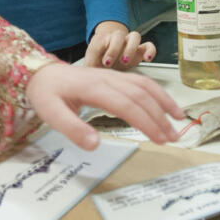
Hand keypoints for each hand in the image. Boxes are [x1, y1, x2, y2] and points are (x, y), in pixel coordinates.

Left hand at [25, 62, 182, 149]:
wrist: (42, 74)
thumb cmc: (47, 94)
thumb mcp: (51, 114)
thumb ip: (73, 129)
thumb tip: (95, 145)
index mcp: (93, 88)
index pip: (126, 104)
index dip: (145, 121)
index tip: (159, 139)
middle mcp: (108, 78)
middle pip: (140, 95)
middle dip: (159, 117)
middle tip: (173, 138)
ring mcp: (113, 76)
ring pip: (144, 86)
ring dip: (163, 102)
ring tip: (178, 121)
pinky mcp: (115, 77)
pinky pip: (141, 82)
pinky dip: (158, 93)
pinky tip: (166, 106)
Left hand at [83, 20, 154, 69]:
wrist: (107, 61)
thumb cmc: (98, 64)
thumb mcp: (89, 68)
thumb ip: (87, 72)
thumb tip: (84, 80)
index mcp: (100, 41)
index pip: (102, 40)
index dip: (103, 50)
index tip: (105, 63)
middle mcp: (115, 39)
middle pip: (118, 35)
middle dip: (115, 49)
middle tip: (113, 63)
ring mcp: (128, 43)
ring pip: (134, 36)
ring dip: (131, 48)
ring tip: (126, 61)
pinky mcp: (140, 50)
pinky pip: (148, 45)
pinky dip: (150, 50)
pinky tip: (147, 59)